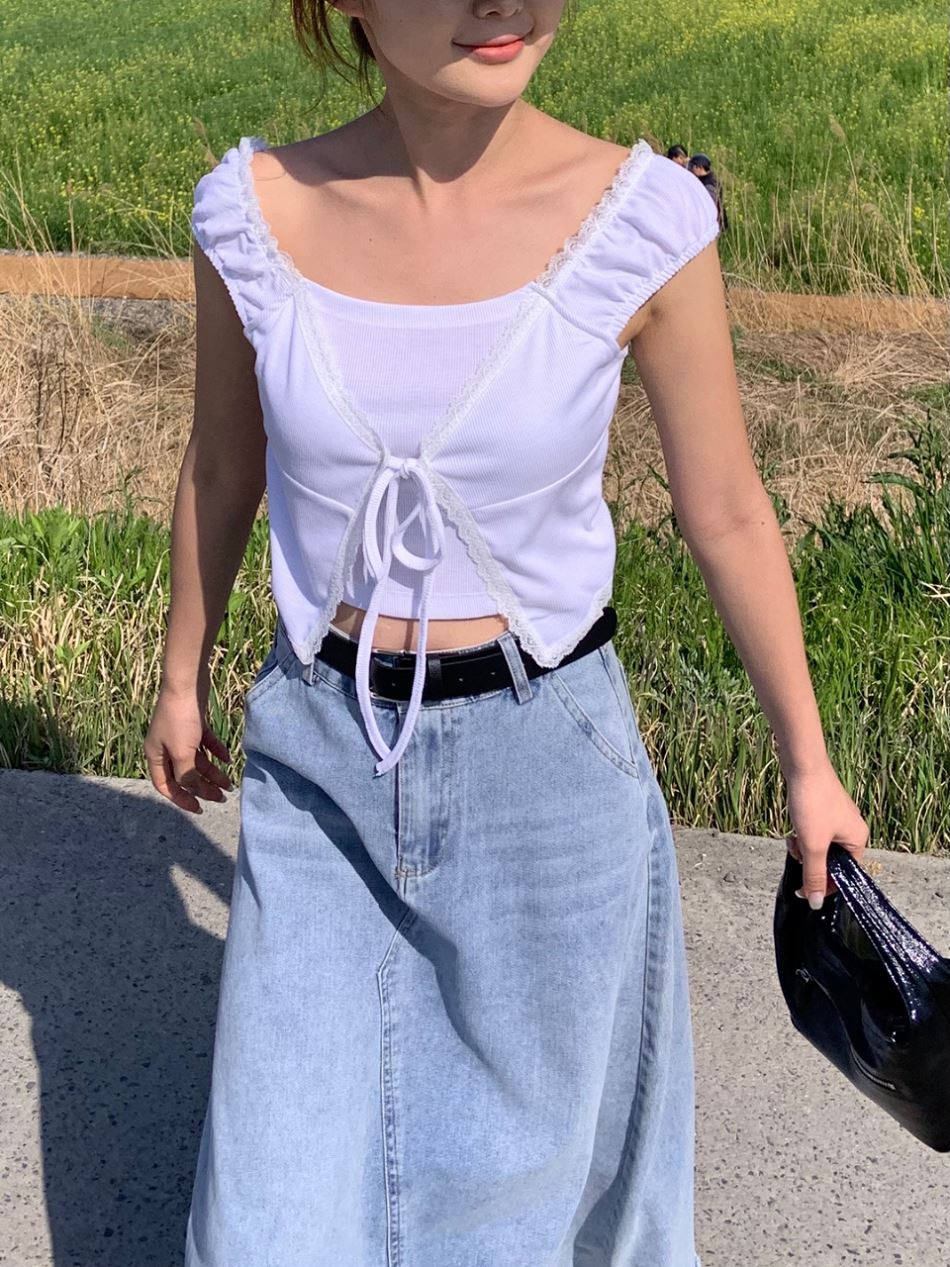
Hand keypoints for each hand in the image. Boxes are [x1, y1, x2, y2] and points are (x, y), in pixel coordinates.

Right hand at [144, 682, 232, 813]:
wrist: (187, 683)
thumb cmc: (180, 718)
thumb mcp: (183, 752)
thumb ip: (187, 775)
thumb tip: (194, 790)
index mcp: (155, 755)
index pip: (165, 785)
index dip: (181, 799)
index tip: (199, 808)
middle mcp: (165, 747)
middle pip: (184, 774)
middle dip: (202, 787)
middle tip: (222, 797)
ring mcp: (180, 735)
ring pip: (196, 761)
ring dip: (212, 773)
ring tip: (229, 783)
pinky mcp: (194, 723)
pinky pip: (205, 744)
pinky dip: (215, 751)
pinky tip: (228, 759)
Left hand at [784, 758, 869, 908]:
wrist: (802, 765)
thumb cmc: (812, 802)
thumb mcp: (812, 845)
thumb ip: (814, 875)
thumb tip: (816, 903)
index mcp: (857, 839)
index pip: (846, 875)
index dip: (825, 884)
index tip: (804, 889)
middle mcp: (851, 829)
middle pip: (831, 861)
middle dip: (811, 861)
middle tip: (798, 853)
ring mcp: (837, 819)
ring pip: (819, 847)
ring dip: (804, 848)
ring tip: (794, 837)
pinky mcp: (823, 810)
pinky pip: (813, 833)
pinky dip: (802, 834)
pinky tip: (793, 827)